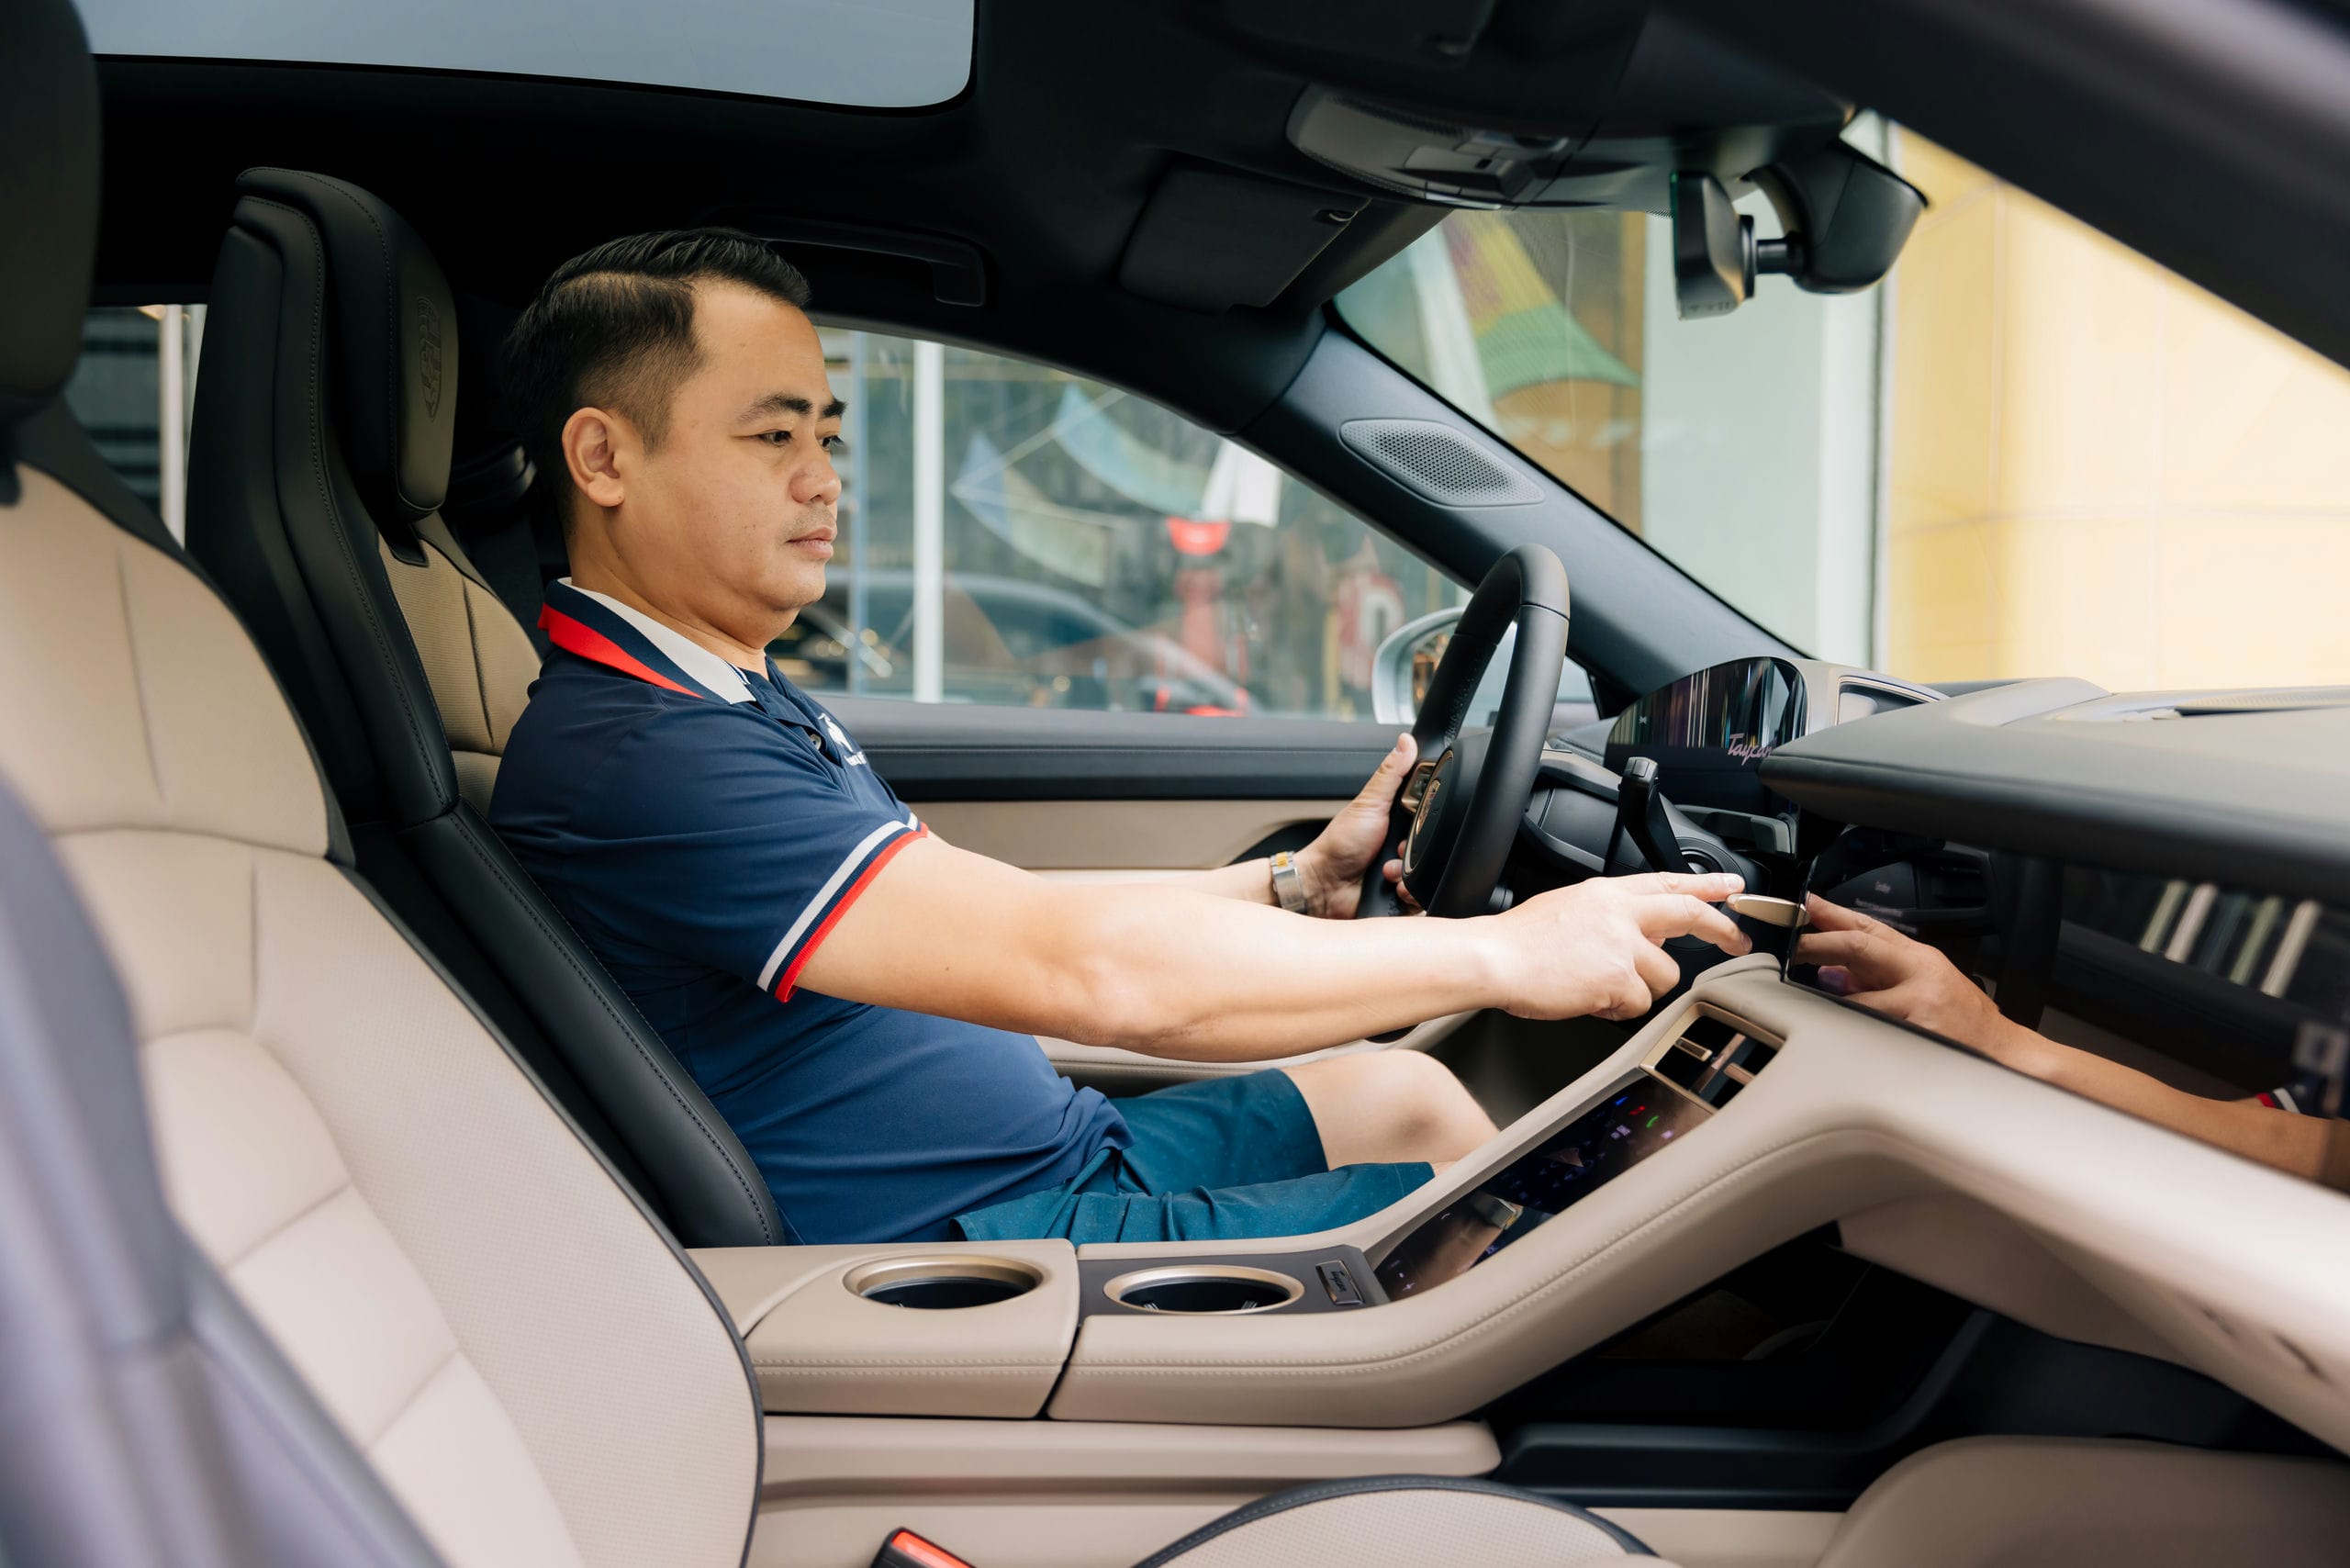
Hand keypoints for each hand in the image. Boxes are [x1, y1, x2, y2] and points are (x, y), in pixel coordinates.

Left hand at [1295, 733, 1415, 918]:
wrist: (1323, 886)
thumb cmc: (1339, 845)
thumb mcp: (1369, 804)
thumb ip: (1390, 774)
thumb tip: (1405, 742)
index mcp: (1400, 822)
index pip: (1433, 817)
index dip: (1429, 822)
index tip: (1414, 824)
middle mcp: (1405, 848)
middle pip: (1433, 849)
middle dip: (1415, 853)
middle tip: (1395, 850)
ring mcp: (1405, 873)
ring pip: (1429, 875)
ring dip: (1409, 876)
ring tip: (1387, 872)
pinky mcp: (1403, 898)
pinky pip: (1422, 899)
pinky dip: (1409, 895)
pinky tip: (1391, 889)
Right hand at [1488, 871, 1749, 1020]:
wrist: (1494, 959)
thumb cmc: (1519, 941)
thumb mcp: (1568, 908)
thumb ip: (1609, 916)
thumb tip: (1639, 933)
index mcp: (1607, 894)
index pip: (1668, 882)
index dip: (1706, 884)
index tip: (1732, 887)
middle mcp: (1621, 914)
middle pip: (1689, 914)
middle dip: (1721, 929)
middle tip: (1738, 941)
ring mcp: (1622, 946)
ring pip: (1665, 974)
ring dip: (1641, 987)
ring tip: (1602, 986)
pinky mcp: (1619, 979)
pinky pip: (1638, 1004)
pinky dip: (1616, 1008)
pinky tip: (1589, 999)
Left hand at [1795, 896, 2022, 1056]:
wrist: (2004, 1052)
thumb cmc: (1964, 1020)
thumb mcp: (1922, 986)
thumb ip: (1876, 977)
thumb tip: (1830, 971)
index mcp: (1918, 959)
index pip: (1869, 928)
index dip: (1833, 915)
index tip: (1804, 905)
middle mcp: (1919, 974)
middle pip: (1860, 947)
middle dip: (1820, 943)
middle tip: (1792, 945)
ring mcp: (1919, 1004)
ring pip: (1859, 996)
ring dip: (1834, 1000)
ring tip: (1813, 999)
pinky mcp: (1919, 1033)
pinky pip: (1872, 1029)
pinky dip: (1854, 1029)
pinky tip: (1843, 1032)